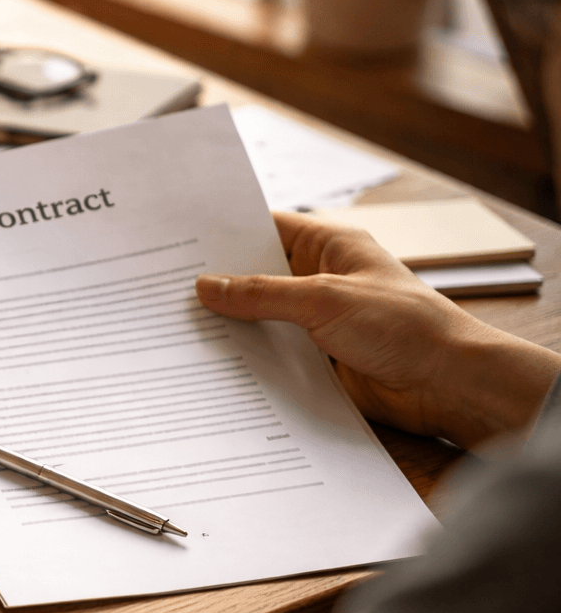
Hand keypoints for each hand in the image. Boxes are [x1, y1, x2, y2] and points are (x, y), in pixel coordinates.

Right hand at [195, 211, 560, 449]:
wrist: (447, 385)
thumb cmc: (405, 327)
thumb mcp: (325, 299)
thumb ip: (263, 294)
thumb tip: (209, 286)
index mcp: (329, 247)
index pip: (266, 227)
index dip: (225, 232)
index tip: (179, 240)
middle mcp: (320, 281)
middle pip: (256, 277)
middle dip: (217, 285)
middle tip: (164, 288)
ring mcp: (316, 322)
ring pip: (260, 319)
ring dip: (229, 326)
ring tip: (175, 328)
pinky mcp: (315, 361)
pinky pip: (270, 356)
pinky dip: (246, 361)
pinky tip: (209, 365)